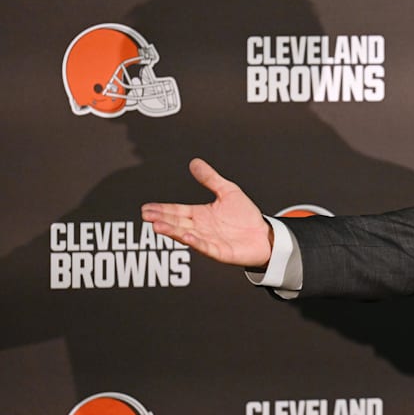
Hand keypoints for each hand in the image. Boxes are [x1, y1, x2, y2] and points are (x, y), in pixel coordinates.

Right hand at [142, 158, 272, 267]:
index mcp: (200, 214)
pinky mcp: (220, 252)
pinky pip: (205, 247)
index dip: (162, 209)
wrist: (265, 234)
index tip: (147, 208)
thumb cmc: (246, 216)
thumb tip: (195, 162)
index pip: (177, 210)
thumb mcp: (228, 191)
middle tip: (147, 216)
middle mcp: (201, 228)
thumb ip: (210, 179)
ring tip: (158, 226)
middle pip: (177, 223)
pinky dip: (195, 242)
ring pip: (186, 236)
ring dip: (172, 231)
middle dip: (162, 219)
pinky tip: (186, 236)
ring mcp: (209, 240)